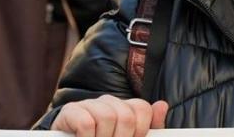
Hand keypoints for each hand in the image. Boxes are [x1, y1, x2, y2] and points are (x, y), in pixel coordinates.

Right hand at [51, 95, 169, 136]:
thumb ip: (148, 128)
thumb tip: (162, 105)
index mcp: (124, 108)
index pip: (142, 108)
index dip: (141, 130)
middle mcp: (108, 102)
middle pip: (126, 115)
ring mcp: (88, 104)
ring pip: (107, 117)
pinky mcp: (70, 111)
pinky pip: (86, 123)